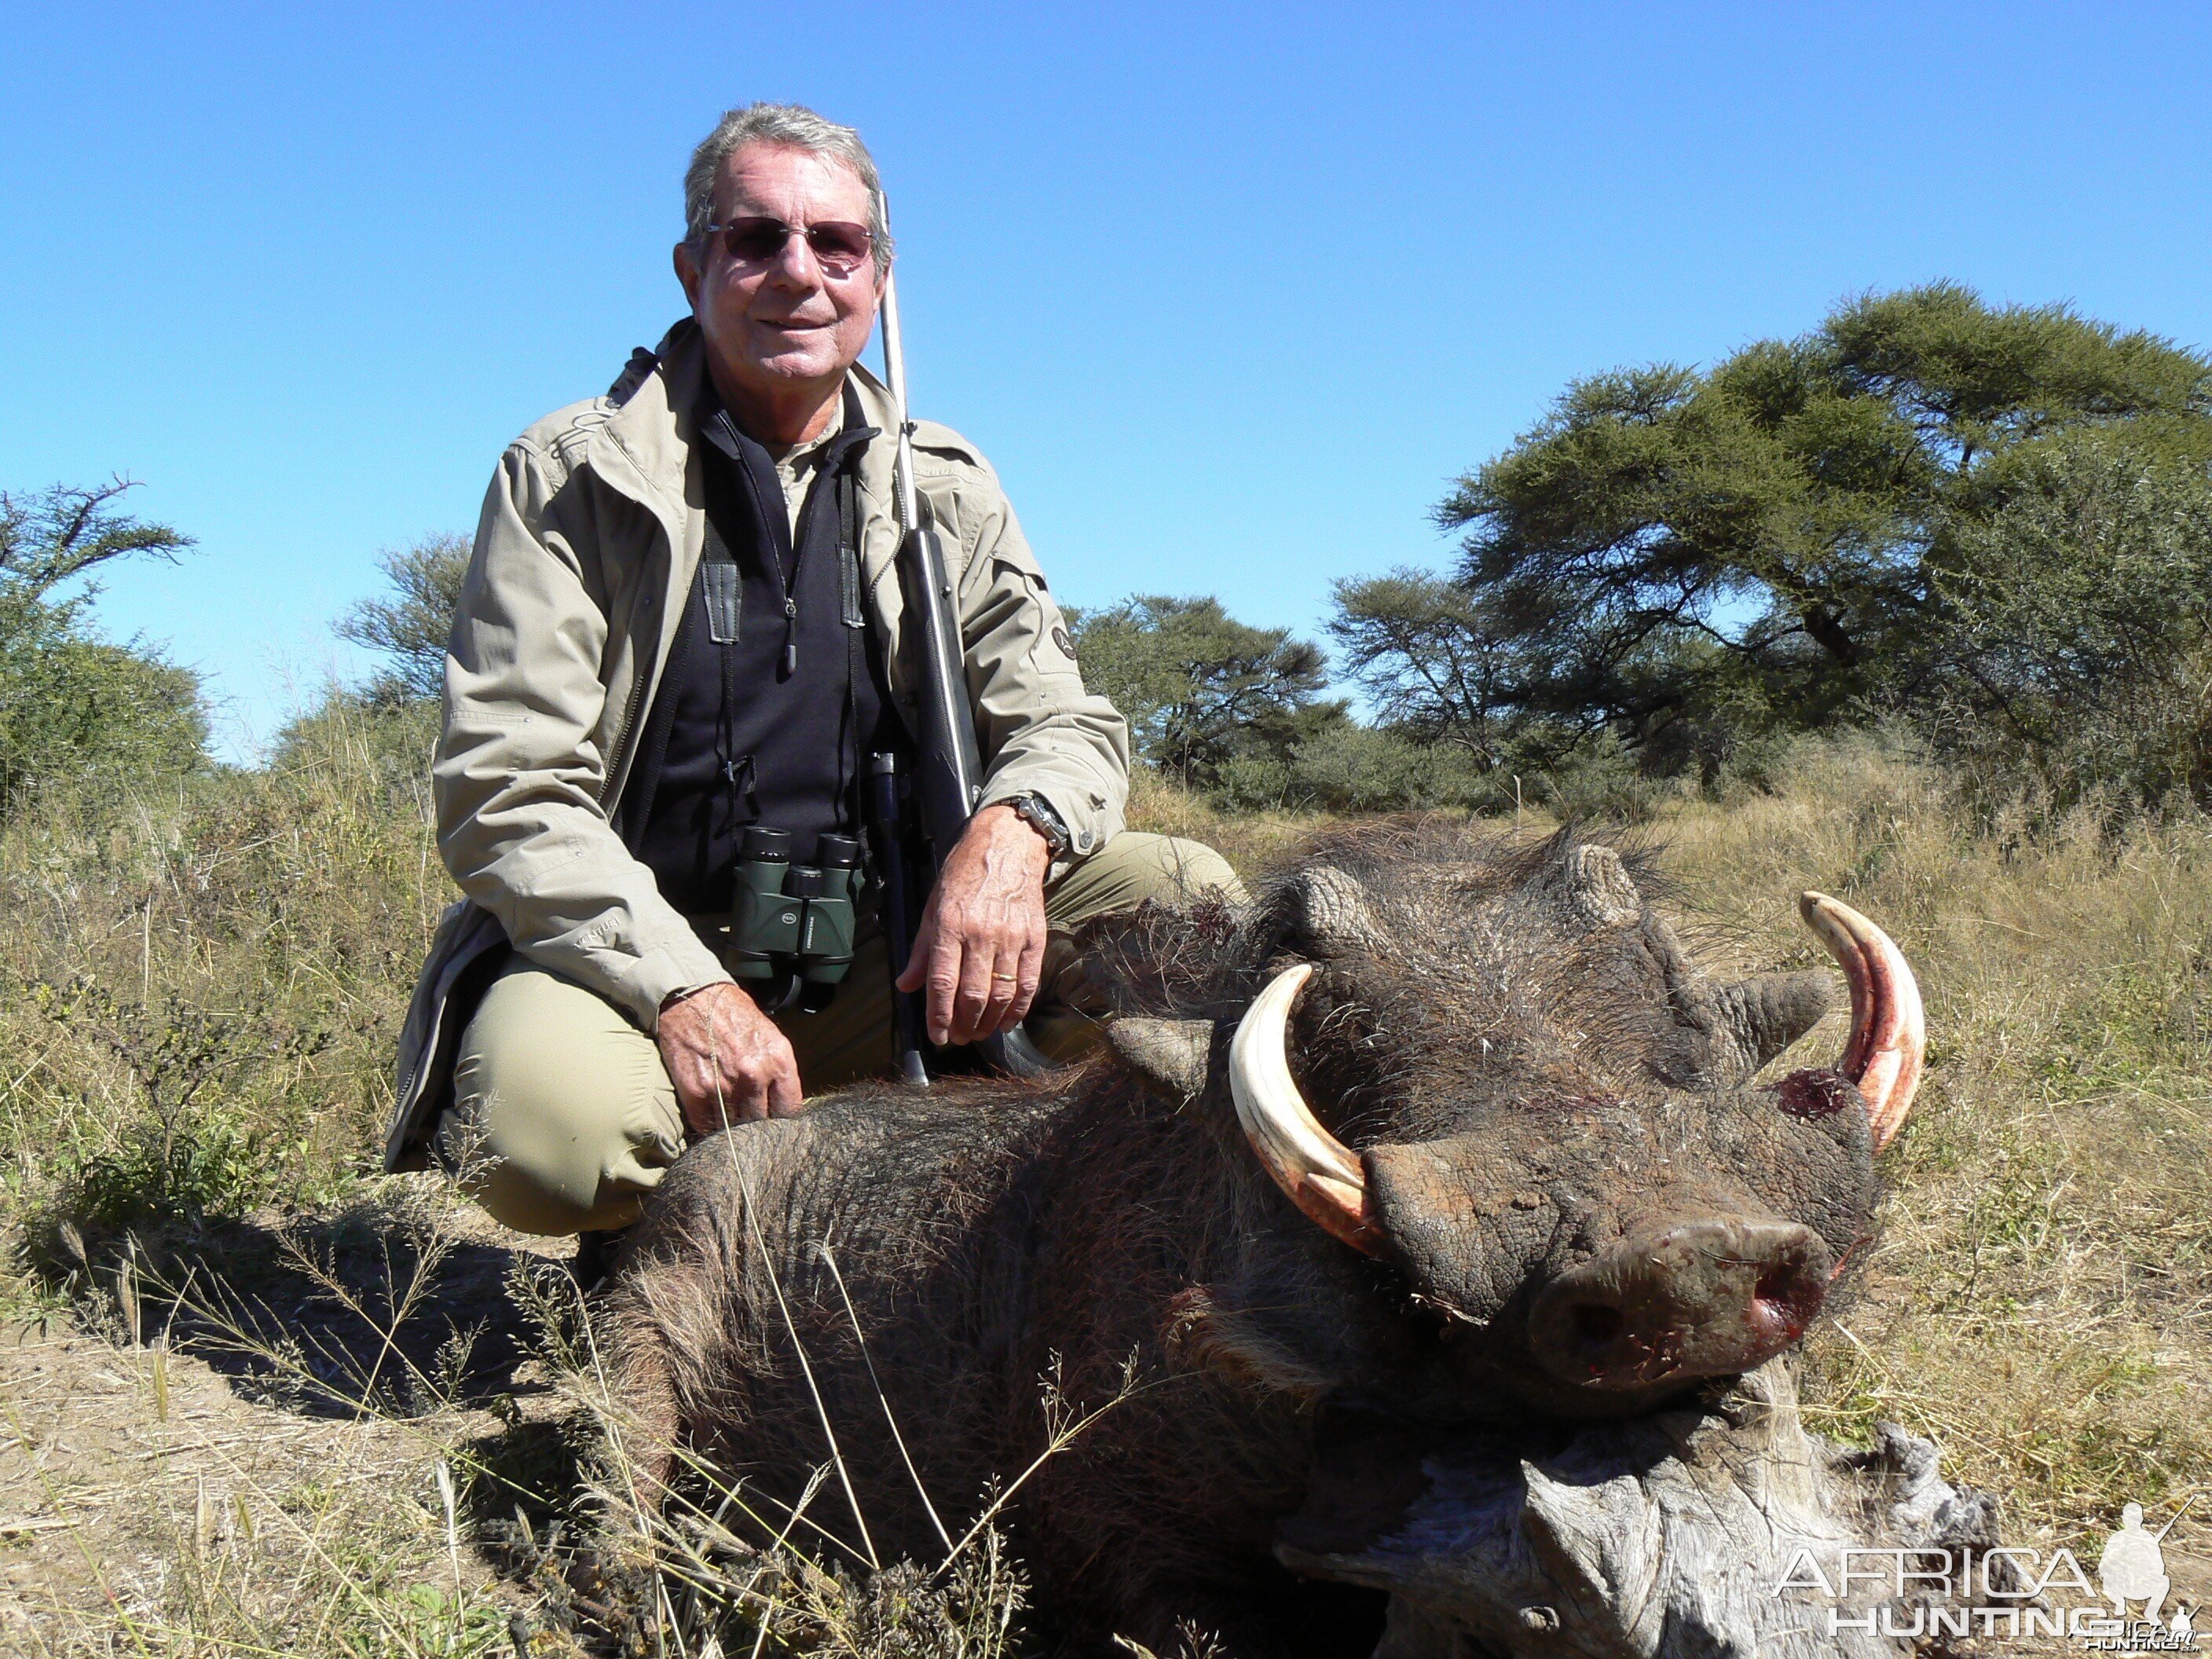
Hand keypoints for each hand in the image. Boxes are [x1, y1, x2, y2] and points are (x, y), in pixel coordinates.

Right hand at [656, 982, 803, 1135]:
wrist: (691, 998)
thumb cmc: (732, 1013)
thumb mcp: (769, 1034)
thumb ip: (778, 1070)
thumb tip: (783, 1103)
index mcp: (778, 1059)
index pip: (789, 1109)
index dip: (782, 1119)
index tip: (775, 1121)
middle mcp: (754, 1075)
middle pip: (762, 1122)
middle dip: (757, 1124)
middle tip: (750, 1120)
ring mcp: (724, 1086)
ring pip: (735, 1128)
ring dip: (733, 1127)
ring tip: (730, 1118)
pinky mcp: (695, 1092)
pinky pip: (706, 1125)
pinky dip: (709, 1125)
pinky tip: (711, 1115)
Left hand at [897, 803, 1051, 1045]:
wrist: (1007, 847)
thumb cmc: (964, 875)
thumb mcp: (932, 908)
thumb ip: (922, 951)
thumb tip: (907, 986)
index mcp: (950, 926)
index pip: (943, 982)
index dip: (939, 1016)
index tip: (937, 1037)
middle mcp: (981, 934)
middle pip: (973, 994)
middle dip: (964, 1025)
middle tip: (958, 1038)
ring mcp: (1011, 937)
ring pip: (1001, 993)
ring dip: (989, 1022)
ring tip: (979, 1033)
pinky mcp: (1034, 938)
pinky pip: (1028, 982)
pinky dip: (1018, 1008)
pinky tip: (1008, 1020)